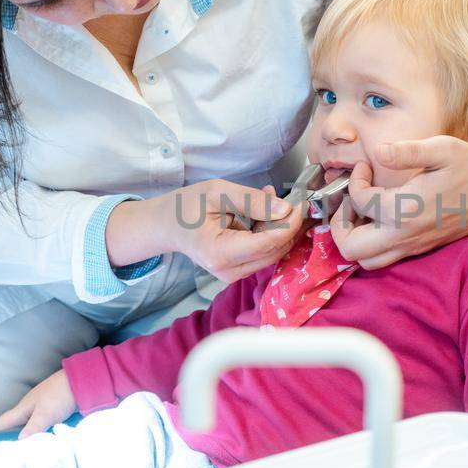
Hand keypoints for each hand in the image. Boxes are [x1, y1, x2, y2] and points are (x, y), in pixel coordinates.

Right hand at [0, 370, 76, 437]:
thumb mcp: (45, 413)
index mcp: (23, 408)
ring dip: (20, 437)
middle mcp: (29, 409)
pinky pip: (38, 427)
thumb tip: (17, 442)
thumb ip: (32, 428)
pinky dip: (34, 435)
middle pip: (12, 426)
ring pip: (25, 427)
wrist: (82, 382)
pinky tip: (36, 443)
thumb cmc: (60, 395)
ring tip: (15, 453)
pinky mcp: (52, 413)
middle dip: (3, 438)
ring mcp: (40, 410)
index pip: (2, 423)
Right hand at [109, 179, 304, 284]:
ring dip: (279, 227)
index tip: (300, 202)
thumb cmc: (187, 206)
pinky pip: (265, 252)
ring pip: (273, 252)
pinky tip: (262, 211)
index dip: (290, 223)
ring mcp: (234, 274)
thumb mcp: (218, 192)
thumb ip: (252, 201)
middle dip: (288, 224)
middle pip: (275, 250)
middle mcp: (229, 271)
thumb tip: (285, 210)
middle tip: (289, 197)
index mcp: (220, 253)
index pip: (269, 242)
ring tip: (268, 199)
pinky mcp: (239, 271)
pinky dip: (270, 232)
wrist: (168, 225)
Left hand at [330, 138, 467, 268]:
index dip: (354, 181)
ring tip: (362, 212)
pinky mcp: (420, 248)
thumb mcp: (442, 148)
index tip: (364, 166)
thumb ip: (407, 150)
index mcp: (406, 210)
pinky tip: (381, 217)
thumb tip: (377, 151)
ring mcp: (413, 246)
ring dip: (355, 238)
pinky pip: (385, 258)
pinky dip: (371, 243)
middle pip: (352, 249)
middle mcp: (406, 235)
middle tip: (350, 201)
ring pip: (367, 261)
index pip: (359, 201)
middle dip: (340, 225)